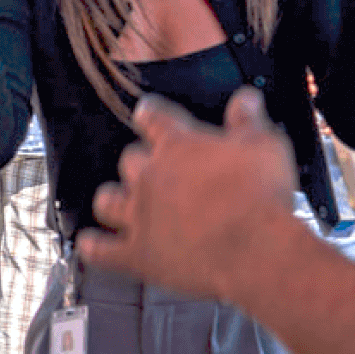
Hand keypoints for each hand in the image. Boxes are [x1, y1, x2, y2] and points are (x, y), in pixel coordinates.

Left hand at [79, 90, 303, 301]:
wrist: (255, 249)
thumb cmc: (262, 195)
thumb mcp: (265, 145)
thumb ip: (249, 119)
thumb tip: (246, 98)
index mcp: (178, 144)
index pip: (152, 116)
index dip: (150, 114)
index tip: (148, 113)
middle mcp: (151, 175)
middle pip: (129, 160)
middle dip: (140, 164)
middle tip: (158, 173)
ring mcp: (140, 216)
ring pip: (107, 200)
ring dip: (113, 200)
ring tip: (121, 204)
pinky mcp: (137, 255)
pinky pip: (101, 251)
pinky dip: (93, 248)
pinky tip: (89, 245)